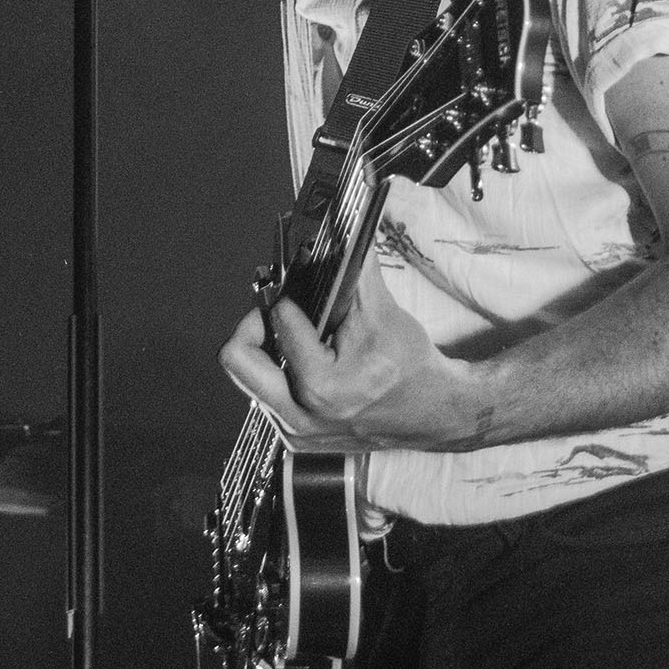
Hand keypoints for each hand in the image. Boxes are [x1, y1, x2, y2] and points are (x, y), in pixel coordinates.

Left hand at [218, 248, 491, 454]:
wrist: (431, 411)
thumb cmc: (409, 363)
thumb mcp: (382, 309)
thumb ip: (352, 267)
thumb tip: (336, 229)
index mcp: (321, 387)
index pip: (279, 323)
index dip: (290, 297)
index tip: (300, 288)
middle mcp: (301, 417)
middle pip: (237, 359)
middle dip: (255, 324)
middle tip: (279, 310)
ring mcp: (296, 433)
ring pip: (246, 377)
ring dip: (264, 348)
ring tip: (294, 334)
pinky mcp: (296, 438)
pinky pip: (264, 395)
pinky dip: (276, 370)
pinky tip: (303, 359)